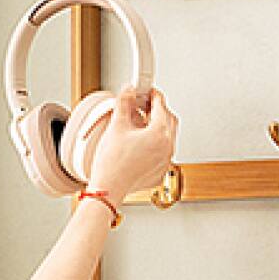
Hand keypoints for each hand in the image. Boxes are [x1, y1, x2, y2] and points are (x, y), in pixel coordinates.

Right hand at [86, 87, 176, 203]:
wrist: (109, 189)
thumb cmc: (112, 163)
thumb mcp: (116, 125)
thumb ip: (124, 102)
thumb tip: (128, 90)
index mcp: (159, 134)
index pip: (161, 106)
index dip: (153, 95)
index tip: (148, 91)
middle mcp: (167, 148)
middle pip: (169, 120)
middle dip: (159, 110)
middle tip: (145, 105)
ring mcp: (165, 162)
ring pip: (168, 137)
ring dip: (158, 127)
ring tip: (140, 125)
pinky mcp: (160, 172)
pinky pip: (163, 152)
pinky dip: (155, 144)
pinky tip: (141, 143)